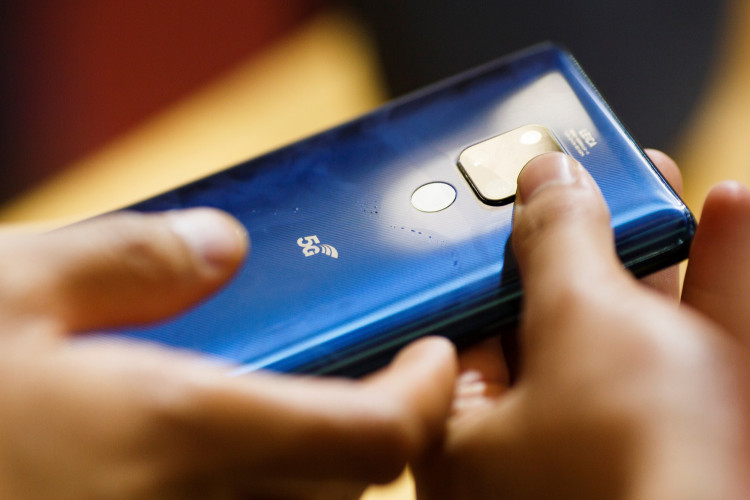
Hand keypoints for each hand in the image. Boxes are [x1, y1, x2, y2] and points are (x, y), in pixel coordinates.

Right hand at [0, 209, 456, 498]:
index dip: (426, 396)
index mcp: (176, 434)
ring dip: (317, 473)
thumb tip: (214, 245)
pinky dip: (257, 496)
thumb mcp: (8, 290)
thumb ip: (129, 259)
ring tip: (284, 416)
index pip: (374, 437)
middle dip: (371, 431)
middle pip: (351, 487)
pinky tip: (202, 465)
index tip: (434, 357)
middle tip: (358, 375)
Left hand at [414, 152, 749, 498]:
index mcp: (467, 433)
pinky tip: (730, 216)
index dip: (501, 249)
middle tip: (598, 177)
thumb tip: (543, 176)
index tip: (524, 193)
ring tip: (661, 183)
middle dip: (587, 242)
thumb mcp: (582, 324)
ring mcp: (613, 451)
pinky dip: (713, 287)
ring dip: (653, 254)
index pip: (472, 319)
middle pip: (555, 320)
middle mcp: (532, 450)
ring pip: (631, 332)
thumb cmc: (632, 467)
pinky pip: (694, 354)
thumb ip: (559, 245)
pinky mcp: (687, 452)